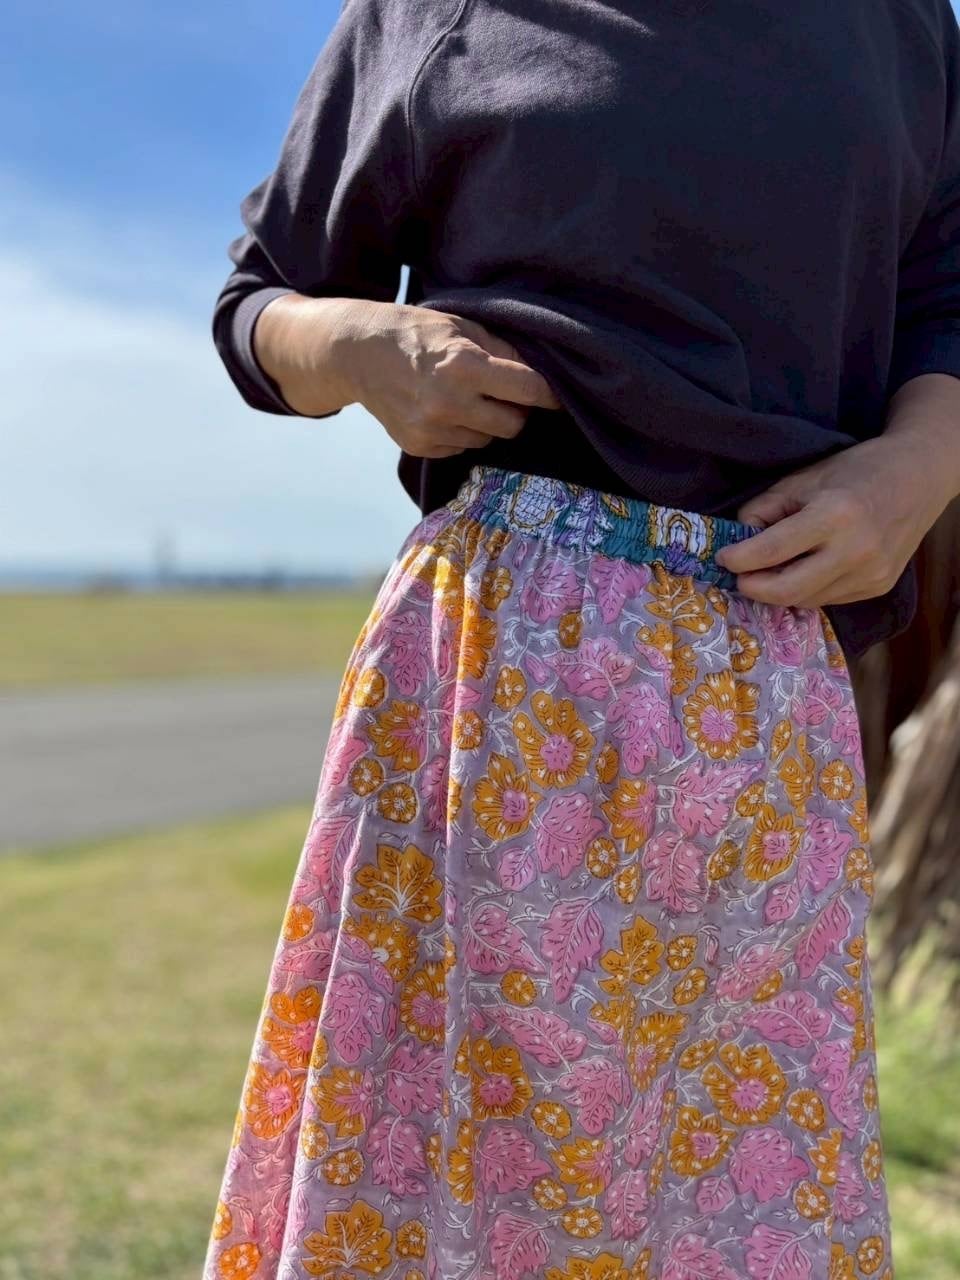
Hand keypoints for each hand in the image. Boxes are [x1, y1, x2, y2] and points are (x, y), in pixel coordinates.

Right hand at [338, 301, 562, 457]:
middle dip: (516, 411)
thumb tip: (537, 373)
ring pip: (487, 439)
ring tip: (466, 399)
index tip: (559, 398)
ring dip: (487, 423)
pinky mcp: (420, 446)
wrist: (358, 354)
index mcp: (465, 367)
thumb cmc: (415, 332)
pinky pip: (461, 448)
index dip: (549, 395)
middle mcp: (449, 403)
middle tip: (504, 395)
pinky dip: (462, 432)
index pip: (528, 390)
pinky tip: (444, 410)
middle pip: (513, 425)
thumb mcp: (461, 327)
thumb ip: (502, 350)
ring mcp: (432, 429)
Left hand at [713, 432, 952, 607]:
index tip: (722, 558)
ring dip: (779, 591)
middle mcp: (857, 551)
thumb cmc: (854, 471)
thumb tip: (737, 542)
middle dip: (754, 587)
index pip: (773, 550)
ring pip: (806, 600)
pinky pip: (828, 599)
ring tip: (767, 572)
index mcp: (835, 515)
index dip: (740, 559)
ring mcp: (871, 574)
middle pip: (787, 590)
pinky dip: (806, 590)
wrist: (917, 477)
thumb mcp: (802, 479)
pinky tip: (801, 571)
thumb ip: (763, 510)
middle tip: (738, 576)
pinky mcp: (878, 587)